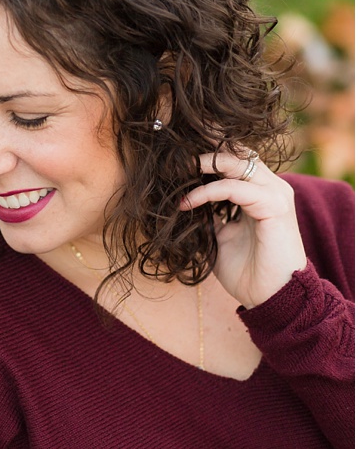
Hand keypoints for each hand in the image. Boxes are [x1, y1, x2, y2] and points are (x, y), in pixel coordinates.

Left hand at [179, 150, 306, 308]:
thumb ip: (208, 215)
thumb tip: (181, 201)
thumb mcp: (219, 236)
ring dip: (203, 165)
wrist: (271, 297)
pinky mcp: (274, 206)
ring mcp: (276, 194)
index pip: (234, 158)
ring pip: (236, 162)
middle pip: (236, 151)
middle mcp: (271, 186)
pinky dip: (207, 192)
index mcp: (260, 191)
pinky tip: (187, 203)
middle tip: (172, 158)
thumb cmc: (247, 271)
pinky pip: (234, 188)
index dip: (205, 155)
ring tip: (176, 172)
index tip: (172, 161)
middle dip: (202, 151)